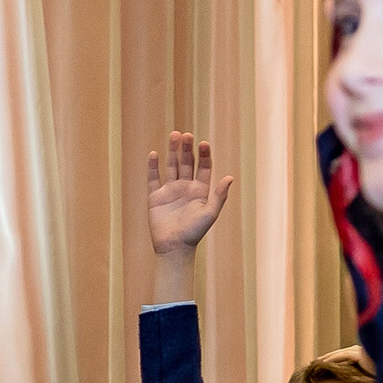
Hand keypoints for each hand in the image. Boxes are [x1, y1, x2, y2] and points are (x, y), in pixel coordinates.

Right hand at [146, 132, 234, 257]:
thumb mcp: (210, 214)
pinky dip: (153, 167)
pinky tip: (154, 154)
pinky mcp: (155, 197)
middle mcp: (185, 188)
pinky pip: (153, 179)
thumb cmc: (194, 233)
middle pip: (187, 163)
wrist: (173, 247)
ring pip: (171, 166)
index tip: (203, 143)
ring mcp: (170, 191)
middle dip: (187, 148)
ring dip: (172, 151)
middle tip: (186, 134)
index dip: (204, 155)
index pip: (204, 167)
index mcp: (200, 191)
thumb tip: (230, 177)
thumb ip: (219, 195)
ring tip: (174, 135)